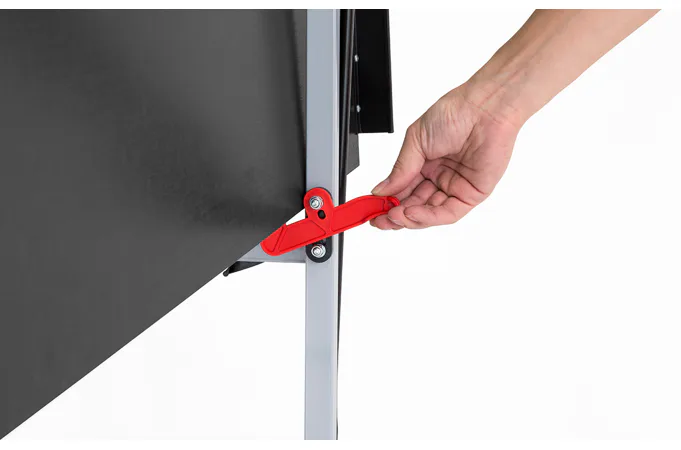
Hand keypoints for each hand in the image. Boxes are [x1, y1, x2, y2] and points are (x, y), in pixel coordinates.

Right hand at [371, 82, 521, 229]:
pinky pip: (448, 213)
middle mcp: (440, 177)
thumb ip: (400, 170)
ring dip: (409, 218)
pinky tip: (412, 213)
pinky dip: (428, 216)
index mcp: (425, 164)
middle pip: (414, 205)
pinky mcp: (471, 194)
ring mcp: (455, 187)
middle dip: (395, 215)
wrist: (484, 108)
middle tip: (379, 220)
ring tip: (393, 216)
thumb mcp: (416, 140)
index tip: (371, 209)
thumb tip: (382, 190)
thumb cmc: (456, 113)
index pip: (403, 190)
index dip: (387, 202)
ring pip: (429, 213)